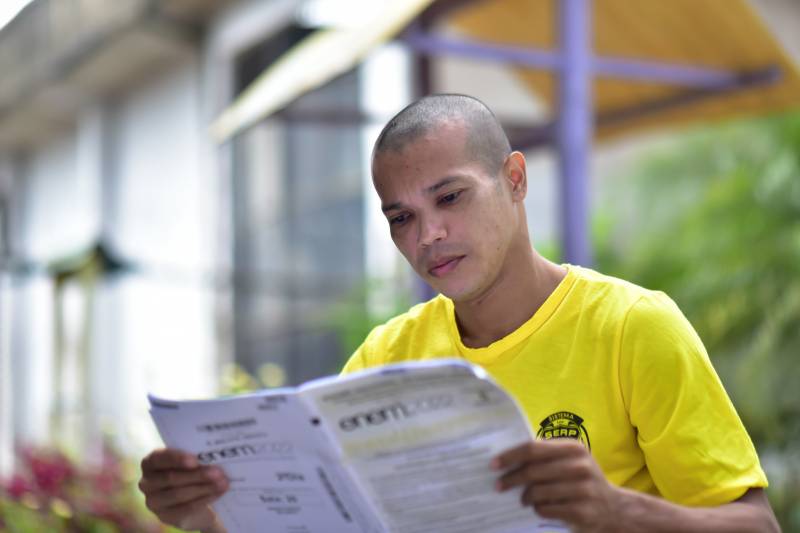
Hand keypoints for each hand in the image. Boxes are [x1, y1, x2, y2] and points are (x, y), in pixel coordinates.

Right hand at [139, 448, 228, 532]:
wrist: (193, 499)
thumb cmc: (189, 472)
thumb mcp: (189, 461)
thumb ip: (194, 456)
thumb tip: (213, 453)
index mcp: (150, 462)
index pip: (159, 458)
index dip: (177, 459)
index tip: (195, 460)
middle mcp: (147, 482)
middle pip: (171, 478)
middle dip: (197, 475)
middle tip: (218, 472)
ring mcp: (153, 501)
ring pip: (178, 494)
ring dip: (203, 488)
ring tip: (222, 483)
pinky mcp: (164, 516)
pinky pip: (185, 508)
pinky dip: (204, 499)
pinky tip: (217, 493)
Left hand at [492, 439, 620, 532]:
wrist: (613, 508)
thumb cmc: (581, 480)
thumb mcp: (570, 461)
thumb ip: (545, 455)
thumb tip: (506, 459)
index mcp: (574, 448)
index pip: (533, 448)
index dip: (510, 456)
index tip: (493, 464)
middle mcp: (581, 466)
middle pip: (533, 471)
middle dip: (511, 479)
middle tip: (499, 486)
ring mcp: (584, 489)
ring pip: (538, 492)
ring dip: (525, 497)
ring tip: (523, 499)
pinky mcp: (583, 511)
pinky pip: (547, 509)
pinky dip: (538, 509)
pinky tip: (539, 508)